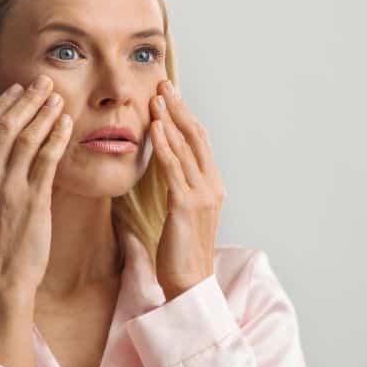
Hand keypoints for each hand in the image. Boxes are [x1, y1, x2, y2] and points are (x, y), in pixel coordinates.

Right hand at [0, 75, 70, 309]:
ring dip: (45, 113)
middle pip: (6, 127)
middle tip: (44, 83)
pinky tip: (66, 124)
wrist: (0, 279)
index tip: (18, 90)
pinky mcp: (33, 201)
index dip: (2, 105)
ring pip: (28, 139)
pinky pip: (47, 160)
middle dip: (27, 100)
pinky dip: (57, 138)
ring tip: (58, 98)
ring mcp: (9, 189)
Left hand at [148, 79, 224, 300]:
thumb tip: (164, 167)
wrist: (189, 283)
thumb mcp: (183, 214)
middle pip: (196, 137)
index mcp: (213, 187)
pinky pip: (173, 168)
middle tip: (163, 84)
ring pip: (186, 147)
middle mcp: (212, 186)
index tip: (170, 96)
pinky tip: (153, 127)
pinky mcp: (186, 205)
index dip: (185, 116)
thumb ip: (179, 188)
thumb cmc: (181, 252)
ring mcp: (202, 195)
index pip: (200, 142)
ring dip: (169, 119)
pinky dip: (164, 145)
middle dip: (179, 108)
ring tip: (156, 97)